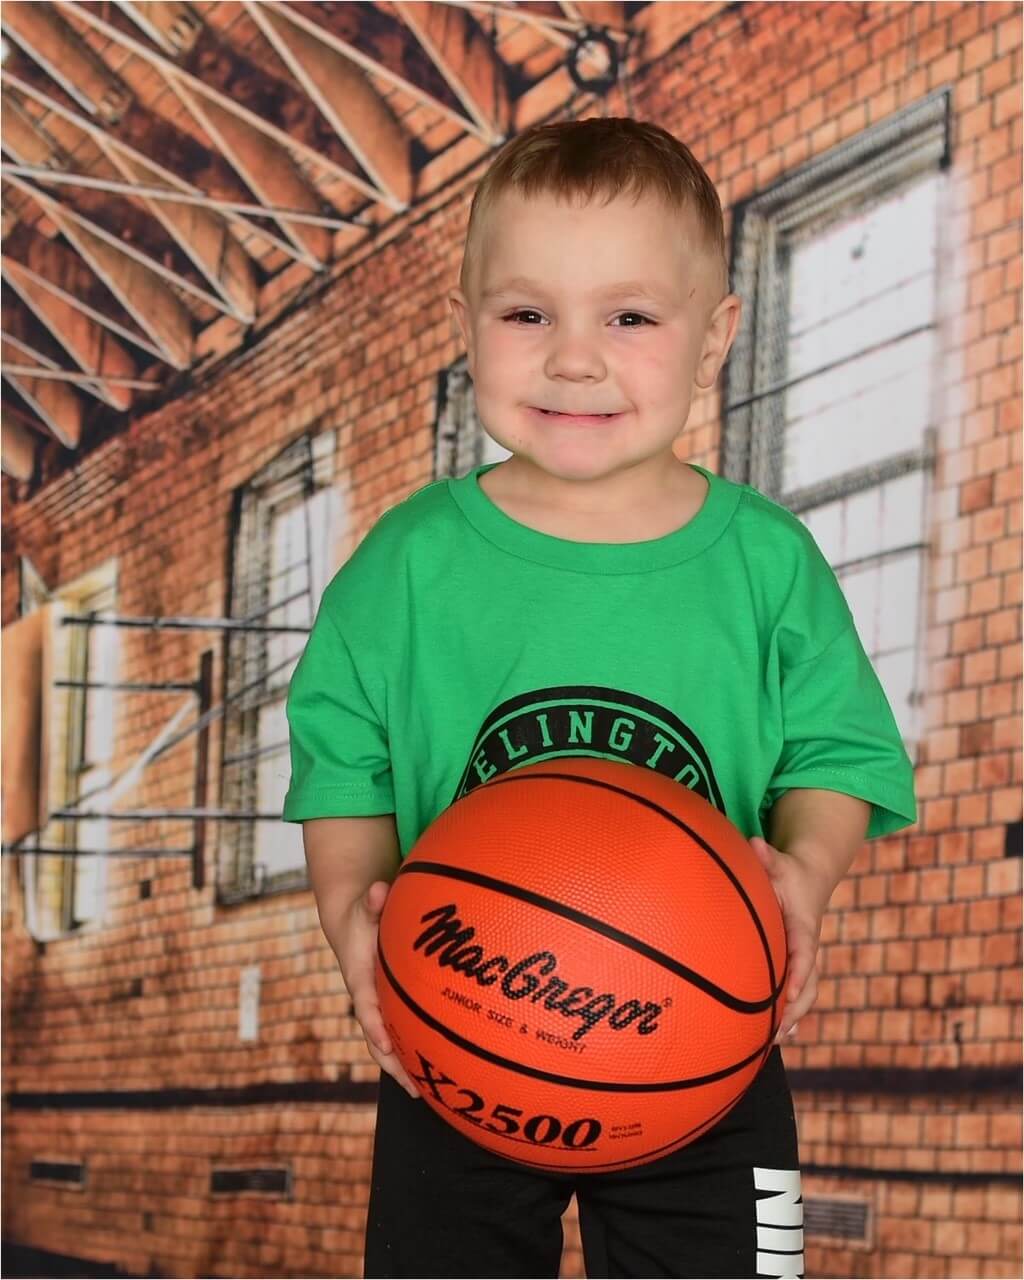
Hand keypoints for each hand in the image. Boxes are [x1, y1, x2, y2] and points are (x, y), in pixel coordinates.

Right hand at [337, 880, 419, 1097]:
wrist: (350, 921)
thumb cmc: (361, 916)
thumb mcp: (363, 905)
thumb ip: (372, 901)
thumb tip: (377, 890)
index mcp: (360, 979)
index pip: (367, 1009)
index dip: (377, 1029)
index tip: (390, 1048)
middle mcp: (368, 998)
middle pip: (378, 1039)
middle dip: (395, 1065)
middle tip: (416, 1090)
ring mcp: (378, 1005)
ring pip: (389, 1042)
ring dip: (405, 1066)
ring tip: (428, 1093)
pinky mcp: (389, 1005)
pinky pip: (401, 1031)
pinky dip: (414, 1049)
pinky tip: (437, 1066)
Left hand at [750, 837, 831, 1045]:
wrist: (809, 880)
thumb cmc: (789, 873)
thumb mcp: (781, 863)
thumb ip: (769, 857)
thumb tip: (755, 843)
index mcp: (805, 927)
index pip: (804, 953)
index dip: (798, 974)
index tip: (788, 994)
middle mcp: (808, 948)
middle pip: (808, 983)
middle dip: (795, 1007)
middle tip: (778, 1032)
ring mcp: (804, 959)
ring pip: (804, 993)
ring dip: (791, 1016)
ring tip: (772, 1042)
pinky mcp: (796, 965)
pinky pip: (795, 992)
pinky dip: (786, 1013)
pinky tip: (770, 1038)